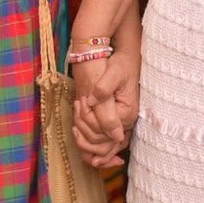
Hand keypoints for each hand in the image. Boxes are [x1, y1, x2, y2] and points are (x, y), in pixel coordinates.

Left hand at [74, 52, 137, 167]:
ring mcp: (120, 122)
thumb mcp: (113, 74)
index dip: (88, 124)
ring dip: (84, 138)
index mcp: (127, 113)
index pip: (104, 134)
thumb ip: (105, 95)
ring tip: (76, 115)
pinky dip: (89, 140)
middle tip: (77, 107)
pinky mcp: (114, 119)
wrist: (124, 55)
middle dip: (84, 133)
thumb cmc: (119, 62)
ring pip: (102, 147)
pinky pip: (103, 140)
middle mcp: (126, 122)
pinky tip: (79, 129)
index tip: (80, 103)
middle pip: (103, 146)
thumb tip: (103, 119)